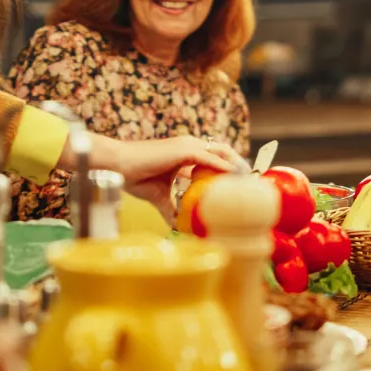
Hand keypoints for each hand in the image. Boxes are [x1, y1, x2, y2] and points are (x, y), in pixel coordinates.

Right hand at [95, 135, 248, 212]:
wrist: (118, 166)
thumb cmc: (135, 176)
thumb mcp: (159, 196)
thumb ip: (171, 208)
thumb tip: (178, 225)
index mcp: (186, 153)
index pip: (215, 156)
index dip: (230, 167)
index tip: (242, 182)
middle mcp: (190, 145)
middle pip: (224, 151)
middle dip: (240, 164)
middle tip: (252, 182)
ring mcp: (188, 145)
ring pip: (221, 152)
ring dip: (237, 165)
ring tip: (248, 181)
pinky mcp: (183, 150)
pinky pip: (209, 158)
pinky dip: (223, 167)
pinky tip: (234, 176)